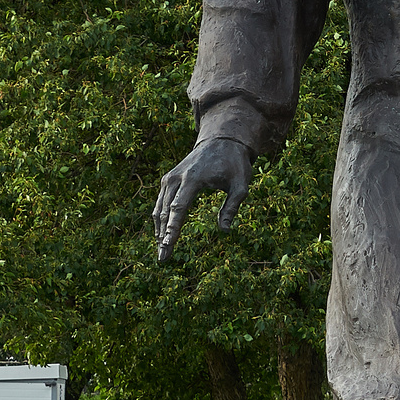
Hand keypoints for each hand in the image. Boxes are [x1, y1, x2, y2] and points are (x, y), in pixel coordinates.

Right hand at [152, 137, 253, 261]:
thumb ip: (232, 207)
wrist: (221, 140)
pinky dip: (160, 219)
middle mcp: (176, 177)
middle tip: (163, 259)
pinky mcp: (169, 178)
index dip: (172, 229)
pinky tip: (162, 235)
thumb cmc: (234, 164)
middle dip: (163, 237)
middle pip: (164, 212)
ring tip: (162, 250)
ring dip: (159, 230)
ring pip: (159, 208)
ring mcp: (170, 177)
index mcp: (193, 178)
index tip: (167, 246)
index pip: (178, 209)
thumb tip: (224, 231)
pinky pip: (160, 202)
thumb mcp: (241, 185)